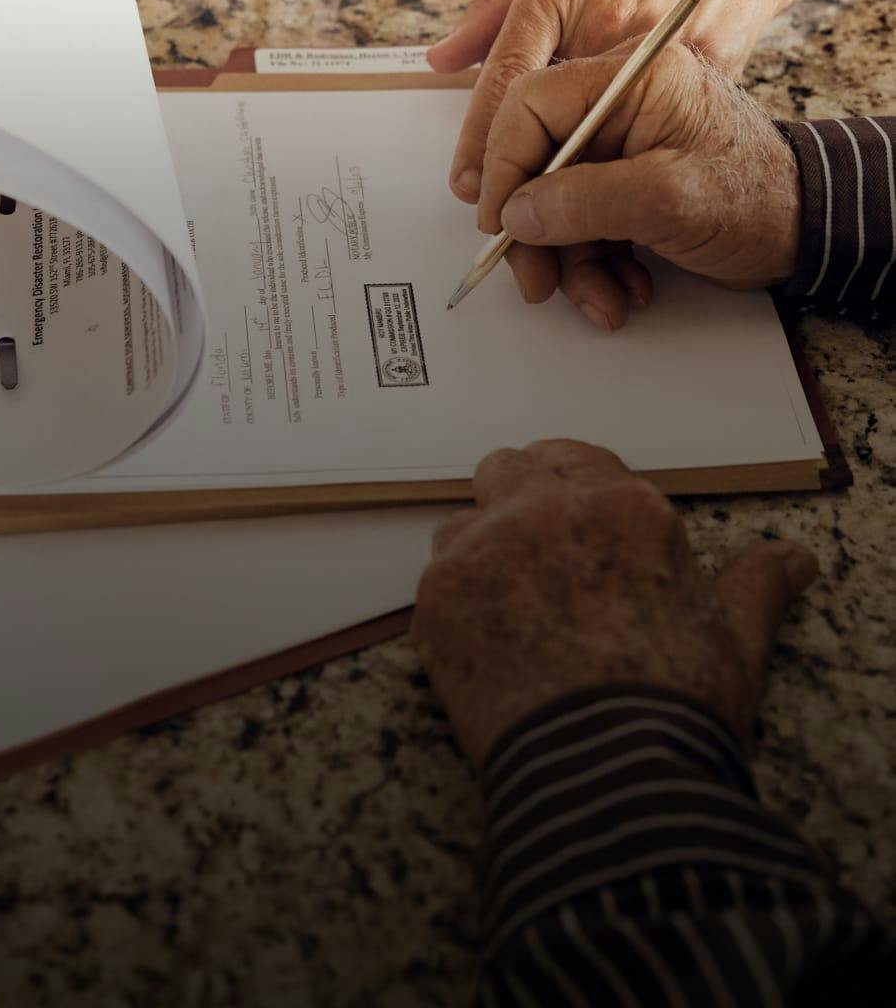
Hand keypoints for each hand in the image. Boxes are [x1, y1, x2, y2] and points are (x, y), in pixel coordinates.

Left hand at [412, 439, 817, 768]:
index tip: (578, 523)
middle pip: (509, 468)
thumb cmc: (677, 701)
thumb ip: (757, 583)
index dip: (575, 489)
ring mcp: (484, 548)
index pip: (577, 459)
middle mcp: (546, 509)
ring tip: (510, 609)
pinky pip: (437, 578)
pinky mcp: (439, 595)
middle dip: (520, 498)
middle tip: (538, 554)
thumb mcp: (737, 638)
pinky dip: (457, 603)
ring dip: (483, 550)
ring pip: (465, 523)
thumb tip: (795, 559)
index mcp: (624, 506)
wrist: (604, 772)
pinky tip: (486, 645)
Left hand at [428, 0, 834, 200]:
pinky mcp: (703, 70)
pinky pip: (660, 127)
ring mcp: (655, 46)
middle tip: (506, 209)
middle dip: (524, 172)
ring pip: (602, 134)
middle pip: (549, 118)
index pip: (504, 77)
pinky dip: (638, 157)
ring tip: (558, 212)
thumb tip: (442, 59)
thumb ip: (492, 9)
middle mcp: (600, 19)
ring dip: (577, 179)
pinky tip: (621, 184)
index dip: (481, 141)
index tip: (470, 185)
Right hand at [474, 40, 800, 330]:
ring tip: (599, 299)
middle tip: (535, 278)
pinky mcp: (628, 178)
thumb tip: (516, 215)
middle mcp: (621, 102)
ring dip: (570, 259)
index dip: (503, 164)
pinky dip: (595, 262)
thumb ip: (584, 202)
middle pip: (538, 158)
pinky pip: (585, 218)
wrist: (809, 232)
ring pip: (558, 199)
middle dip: (536, 229)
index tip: (497, 220)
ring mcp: (625, 142)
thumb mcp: (666, 201)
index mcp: (631, 78)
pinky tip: (622, 287)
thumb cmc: (758, 200)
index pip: (532, 103)